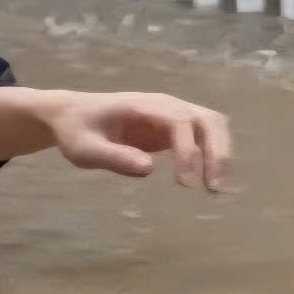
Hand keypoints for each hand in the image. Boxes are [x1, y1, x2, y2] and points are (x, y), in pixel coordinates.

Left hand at [47, 90, 233, 189]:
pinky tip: (209, 181)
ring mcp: (171, 114)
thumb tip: (148, 168)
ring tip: (215, 188)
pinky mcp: (173, 128)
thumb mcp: (83, 148)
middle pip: (207, 119)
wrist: (71, 116)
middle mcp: (163, 105)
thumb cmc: (75, 131)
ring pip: (212, 125)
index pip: (178, 121)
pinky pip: (204, 137)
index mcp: (141, 105)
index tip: (184, 183)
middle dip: (217, 152)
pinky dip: (214, 155)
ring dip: (221, 154)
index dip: (187, 150)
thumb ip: (112, 157)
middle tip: (212, 188)